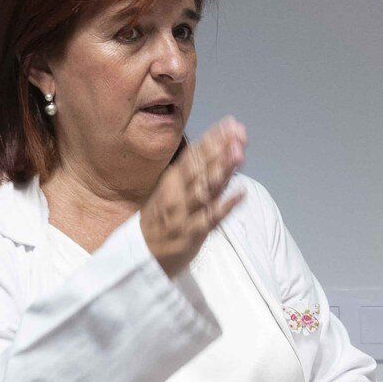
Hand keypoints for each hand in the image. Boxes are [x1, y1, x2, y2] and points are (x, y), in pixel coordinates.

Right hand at [142, 118, 247, 275]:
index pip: (194, 155)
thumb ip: (187, 175)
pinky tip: (242, 193)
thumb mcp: (166, 193)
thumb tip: (209, 152)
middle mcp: (177, 195)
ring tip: (239, 153)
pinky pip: (211, 218)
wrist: (140, 258)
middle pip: (201, 168)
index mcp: (171, 182)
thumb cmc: (158, 222)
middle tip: (239, 132)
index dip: (213, 139)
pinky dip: (226, 205)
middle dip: (220, 149)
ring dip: (223, 170)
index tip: (230, 123)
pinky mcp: (192, 234)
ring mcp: (184, 214)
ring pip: (206, 188)